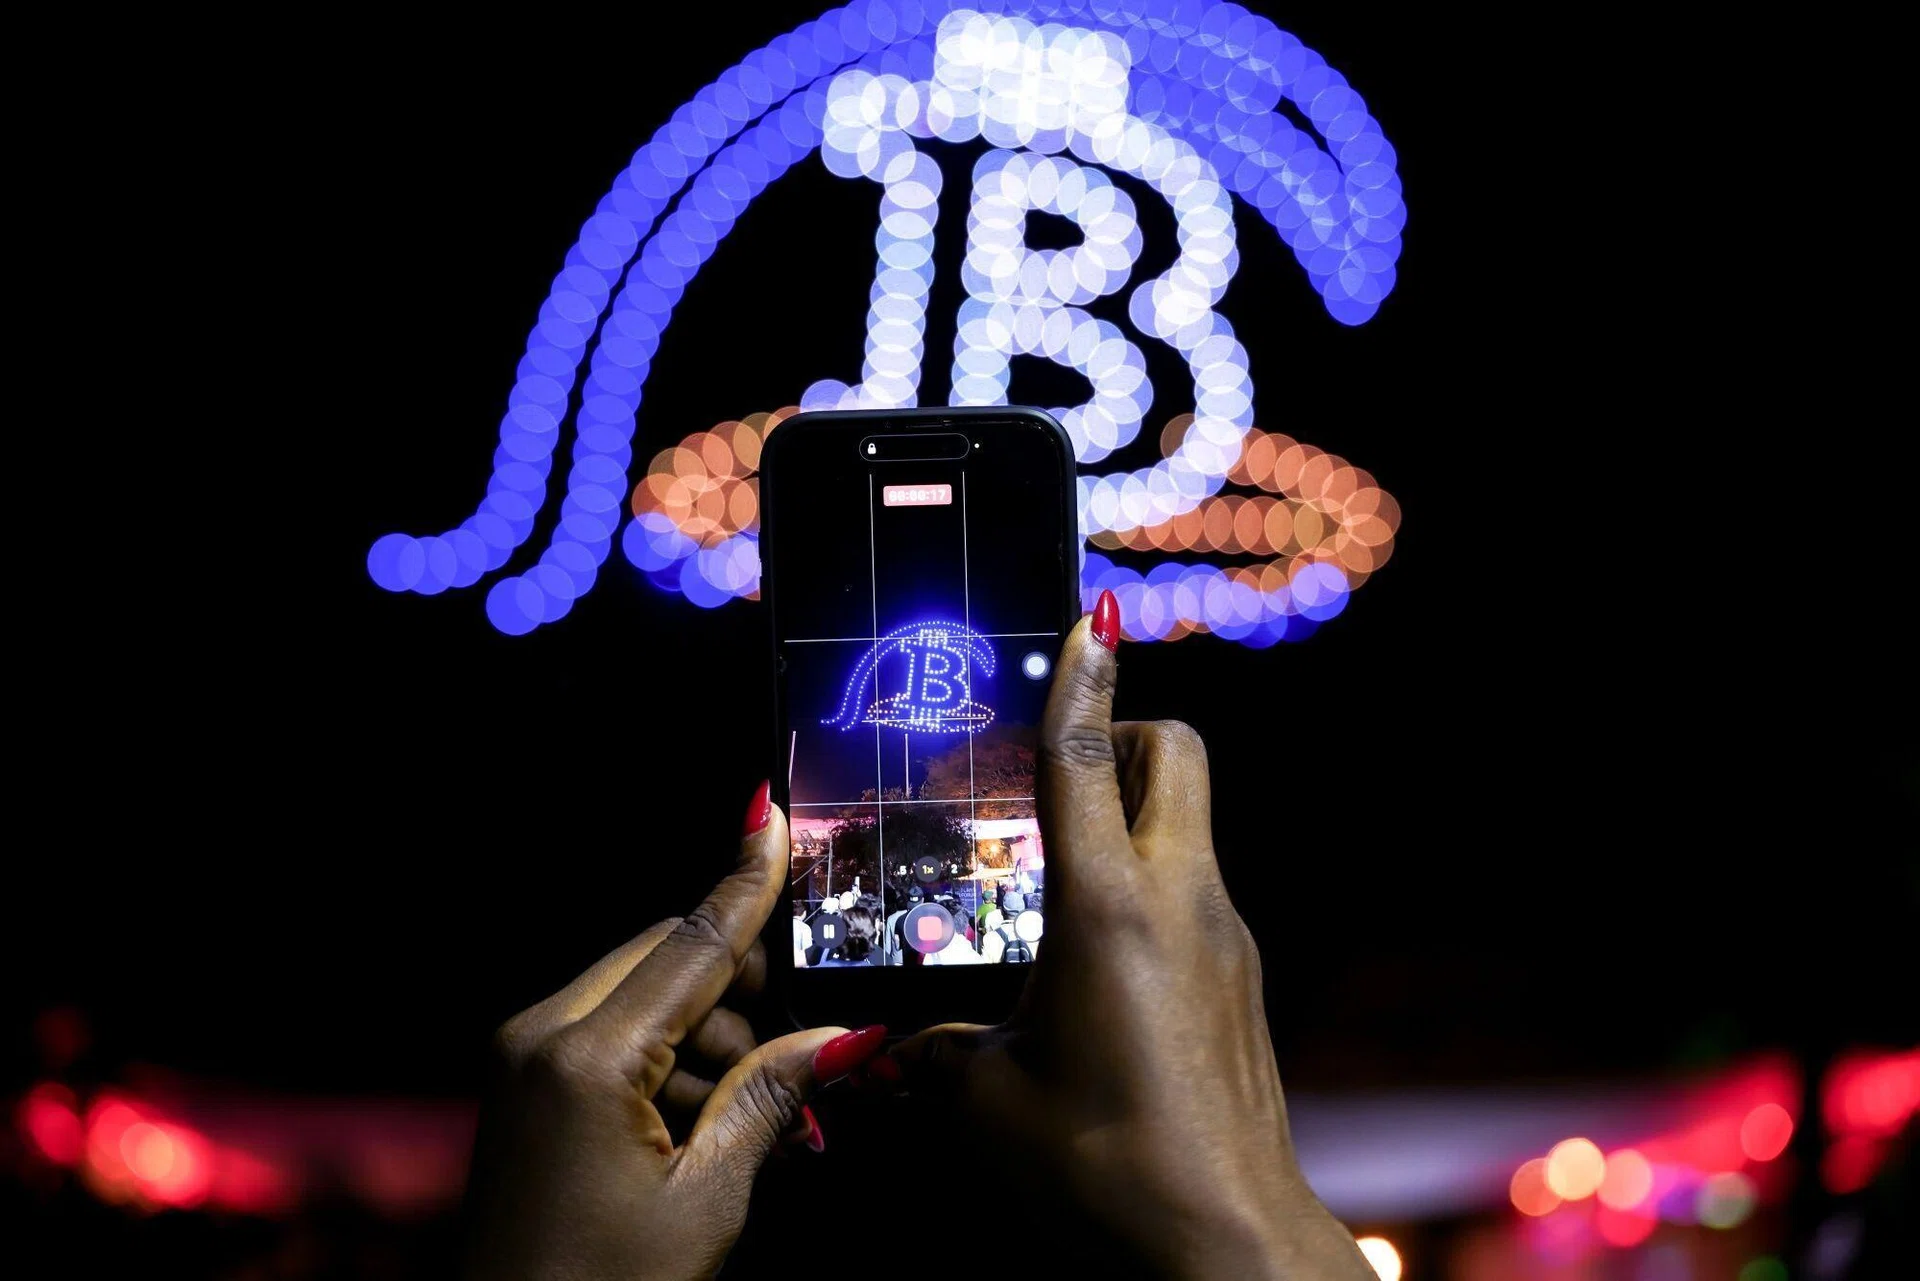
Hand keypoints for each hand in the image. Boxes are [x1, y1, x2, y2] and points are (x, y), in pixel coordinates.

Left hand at [461, 783, 886, 1280]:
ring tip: (742, 1125)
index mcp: (586, 1058)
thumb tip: (844, 1038)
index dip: (744, 882)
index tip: (769, 815)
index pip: (691, 943)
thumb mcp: (707, 1198)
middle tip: (786, 1060)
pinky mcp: (521, 1084)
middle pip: (665, 958)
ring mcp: (522, 1058)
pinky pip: (609, 1032)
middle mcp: (541, 1036)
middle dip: (735, 994)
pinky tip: (699, 1130)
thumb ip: (772, 1098)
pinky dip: (665, 1060)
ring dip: (704, 1037)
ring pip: (641, 994)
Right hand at [886, 593, 1373, 1280]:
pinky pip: (1192, 892)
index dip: (1080, 679)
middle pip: (1177, 755)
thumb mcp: (987, 1106)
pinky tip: (1091, 958)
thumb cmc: (1107, 1170)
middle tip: (1052, 766)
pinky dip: (1146, 885)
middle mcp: (1182, 901)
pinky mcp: (1241, 983)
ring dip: (1130, 813)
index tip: (1085, 614)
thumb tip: (899, 1047)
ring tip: (1052, 871)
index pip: (1090, 758)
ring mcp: (1226, 939)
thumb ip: (936, 1052)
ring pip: (1190, 823)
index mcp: (1111, 908)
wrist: (1229, 1244)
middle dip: (1121, 730)